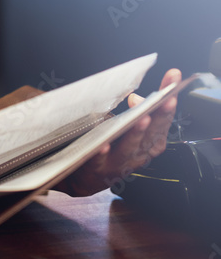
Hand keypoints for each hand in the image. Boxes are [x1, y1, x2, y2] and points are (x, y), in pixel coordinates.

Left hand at [60, 67, 181, 196]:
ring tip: (141, 118)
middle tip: (164, 101)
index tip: (174, 81)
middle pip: (152, 136)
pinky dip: (102, 154)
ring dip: (136, 134)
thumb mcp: (128, 129)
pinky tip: (103, 144)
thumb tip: (136, 99)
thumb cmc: (110, 148)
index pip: (162, 122)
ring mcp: (118, 164)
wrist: (84, 177)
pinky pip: (99, 162)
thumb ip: (135, 111)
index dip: (169, 104)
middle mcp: (137, 156)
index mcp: (147, 144)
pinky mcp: (96, 171)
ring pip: (129, 150)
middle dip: (160, 118)